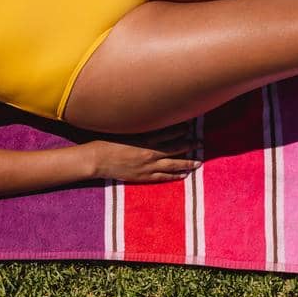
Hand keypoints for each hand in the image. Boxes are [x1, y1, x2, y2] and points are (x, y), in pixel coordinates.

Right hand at [86, 124, 201, 183]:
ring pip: (173, 165)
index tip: (191, 126)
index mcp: (144, 137)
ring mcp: (147, 166)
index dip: (181, 129)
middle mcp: (149, 151)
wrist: (96, 160)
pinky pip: (163, 177)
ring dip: (187, 163)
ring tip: (198, 162)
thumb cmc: (107, 141)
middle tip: (201, 143)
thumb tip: (152, 119)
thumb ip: (139, 126)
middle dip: (189, 145)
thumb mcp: (124, 129)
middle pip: (175, 148)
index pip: (169, 132)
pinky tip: (183, 175)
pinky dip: (174, 176)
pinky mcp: (143, 176)